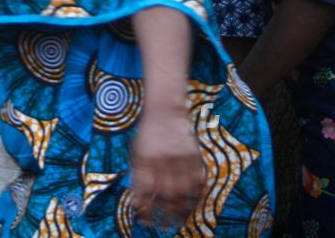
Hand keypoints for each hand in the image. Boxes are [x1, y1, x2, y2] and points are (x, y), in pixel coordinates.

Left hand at [130, 103, 202, 230]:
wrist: (165, 109)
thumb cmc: (147, 134)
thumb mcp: (136, 152)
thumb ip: (137, 177)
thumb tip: (137, 204)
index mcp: (144, 159)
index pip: (144, 192)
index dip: (146, 210)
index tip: (147, 221)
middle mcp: (161, 158)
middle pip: (166, 194)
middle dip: (166, 214)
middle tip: (166, 225)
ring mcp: (179, 156)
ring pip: (184, 190)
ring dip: (183, 208)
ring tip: (180, 218)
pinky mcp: (194, 153)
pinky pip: (198, 179)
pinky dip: (196, 194)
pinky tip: (193, 202)